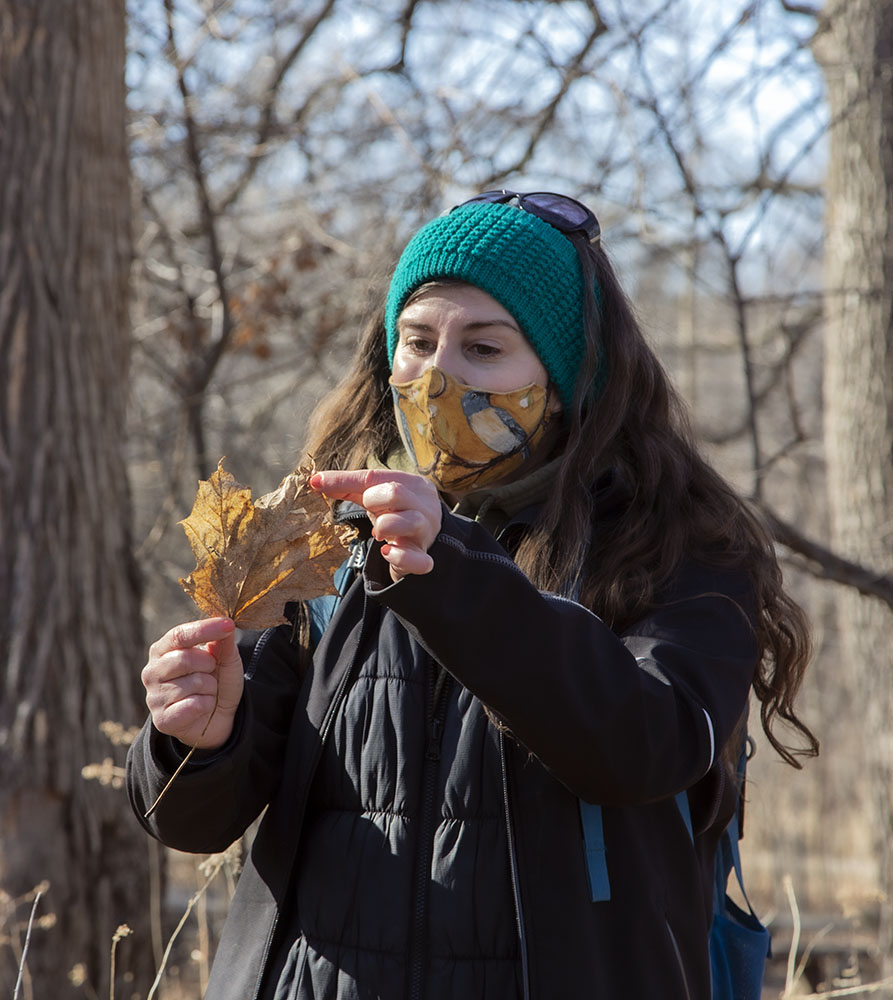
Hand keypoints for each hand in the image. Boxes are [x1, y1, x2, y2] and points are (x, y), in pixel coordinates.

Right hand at [142, 617, 243, 748]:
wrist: (218, 718)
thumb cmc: (217, 682)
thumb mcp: (225, 659)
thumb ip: (223, 642)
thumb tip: (226, 624)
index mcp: (163, 650)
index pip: (180, 634)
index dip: (205, 629)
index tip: (228, 624)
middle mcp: (152, 671)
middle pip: (184, 658)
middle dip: (209, 664)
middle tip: (212, 671)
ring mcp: (154, 696)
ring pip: (193, 683)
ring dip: (210, 687)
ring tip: (206, 691)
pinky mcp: (162, 719)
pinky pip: (194, 705)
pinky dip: (207, 704)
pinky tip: (202, 706)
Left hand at [311, 469, 440, 580]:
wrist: (423, 545)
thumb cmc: (397, 514)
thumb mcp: (377, 498)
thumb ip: (350, 488)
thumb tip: (317, 481)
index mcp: (413, 484)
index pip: (375, 476)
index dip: (343, 480)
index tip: (317, 482)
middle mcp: (425, 506)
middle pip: (395, 493)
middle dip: (373, 501)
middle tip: (370, 511)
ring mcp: (427, 532)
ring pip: (409, 522)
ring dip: (385, 527)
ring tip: (379, 533)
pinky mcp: (424, 559)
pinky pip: (416, 559)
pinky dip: (398, 557)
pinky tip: (387, 553)